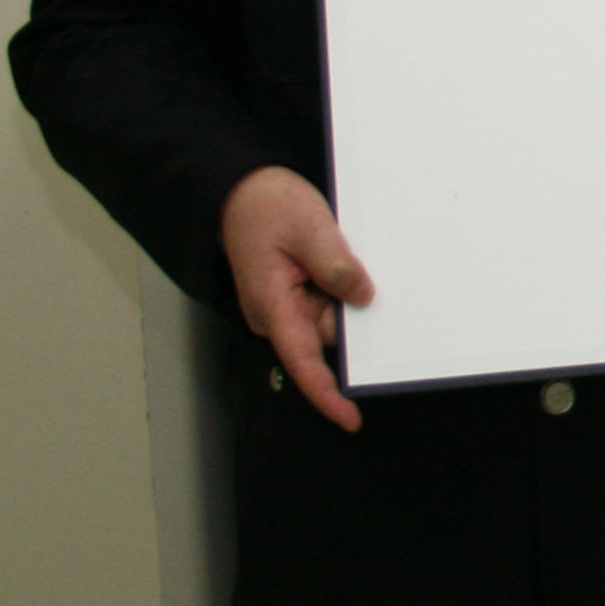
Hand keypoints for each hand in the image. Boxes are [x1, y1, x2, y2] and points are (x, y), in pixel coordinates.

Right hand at [222, 166, 370, 432]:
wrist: (242, 187)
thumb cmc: (266, 206)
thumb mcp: (309, 229)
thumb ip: (336, 266)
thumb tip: (362, 298)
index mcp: (272, 305)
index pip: (302, 362)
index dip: (327, 395)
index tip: (350, 417)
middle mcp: (276, 314)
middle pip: (328, 335)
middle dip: (351, 314)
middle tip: (351, 266)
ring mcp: (284, 305)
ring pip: (332, 316)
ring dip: (344, 292)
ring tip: (336, 249)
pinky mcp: (293, 293)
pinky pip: (327, 300)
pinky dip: (339, 285)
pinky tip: (336, 255)